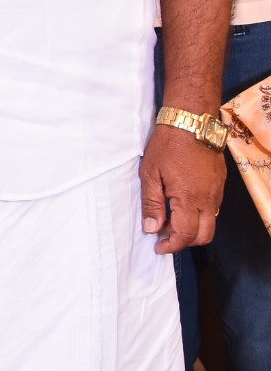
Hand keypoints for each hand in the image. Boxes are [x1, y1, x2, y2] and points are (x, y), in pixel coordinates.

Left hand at [141, 121, 222, 253]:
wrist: (192, 123)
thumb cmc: (167, 146)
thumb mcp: (150, 174)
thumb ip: (152, 203)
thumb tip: (152, 229)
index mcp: (190, 198)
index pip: (186, 234)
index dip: (172, 245)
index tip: (158, 247)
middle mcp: (208, 199)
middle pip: (204, 235)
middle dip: (185, 242)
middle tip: (164, 236)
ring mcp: (217, 192)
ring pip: (210, 223)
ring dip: (192, 229)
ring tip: (169, 221)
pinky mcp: (220, 184)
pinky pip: (212, 209)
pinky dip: (198, 215)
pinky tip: (181, 206)